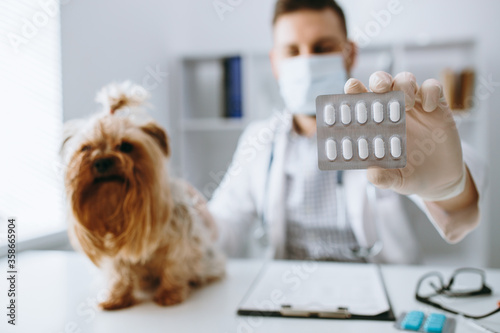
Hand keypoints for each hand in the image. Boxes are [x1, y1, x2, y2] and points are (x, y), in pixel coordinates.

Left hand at [344, 71, 466, 200]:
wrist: (439, 180)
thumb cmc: (408, 174)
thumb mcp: (395, 180)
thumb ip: (383, 178)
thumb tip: (372, 174)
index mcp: (374, 122)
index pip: (360, 99)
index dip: (354, 89)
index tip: (351, 87)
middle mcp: (391, 109)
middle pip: (381, 81)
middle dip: (379, 80)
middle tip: (380, 88)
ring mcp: (414, 105)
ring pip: (405, 79)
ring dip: (404, 84)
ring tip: (407, 104)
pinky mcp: (436, 106)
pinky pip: (433, 87)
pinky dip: (430, 91)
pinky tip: (430, 108)